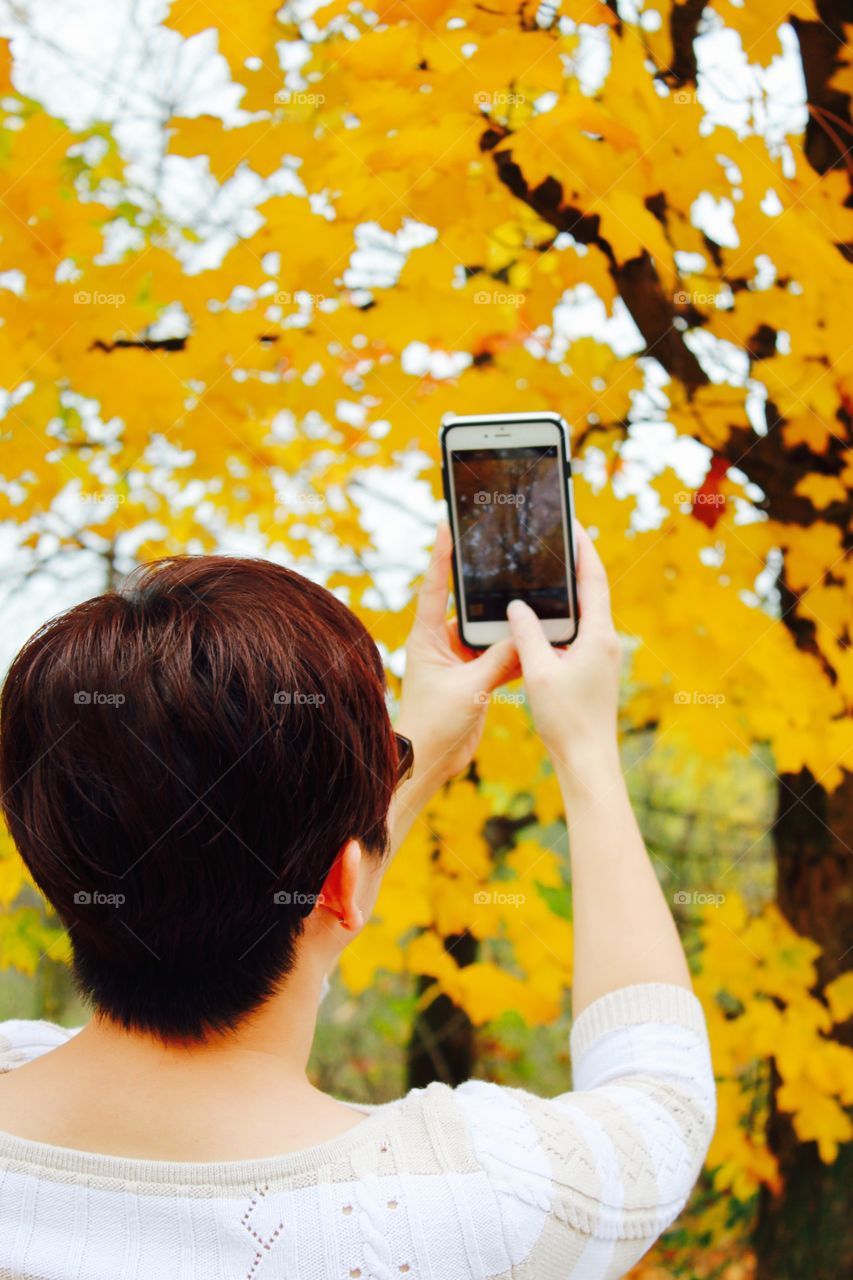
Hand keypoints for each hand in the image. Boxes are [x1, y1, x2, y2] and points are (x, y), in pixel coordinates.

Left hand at [397, 522, 519, 791]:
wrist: (429, 761)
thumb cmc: (433, 723)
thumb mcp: (469, 688)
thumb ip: (498, 660)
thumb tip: (525, 635)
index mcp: (427, 637)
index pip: (435, 586)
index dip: (441, 554)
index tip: (447, 524)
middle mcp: (441, 642)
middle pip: (468, 605)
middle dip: (488, 586)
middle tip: (507, 556)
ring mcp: (459, 659)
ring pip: (489, 631)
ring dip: (509, 623)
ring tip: (535, 597)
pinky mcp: (475, 677)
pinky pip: (500, 656)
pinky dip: (518, 651)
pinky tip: (541, 641)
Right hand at [506, 524, 620, 783]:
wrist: (587, 761)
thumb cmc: (567, 719)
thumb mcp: (540, 671)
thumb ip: (527, 634)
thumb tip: (517, 606)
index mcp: (599, 636)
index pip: (593, 579)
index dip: (584, 549)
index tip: (573, 524)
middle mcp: (606, 642)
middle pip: (591, 592)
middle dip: (573, 566)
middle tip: (553, 542)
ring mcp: (601, 657)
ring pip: (583, 615)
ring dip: (566, 594)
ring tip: (543, 573)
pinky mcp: (592, 671)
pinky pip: (576, 635)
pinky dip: (560, 621)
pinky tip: (539, 621)